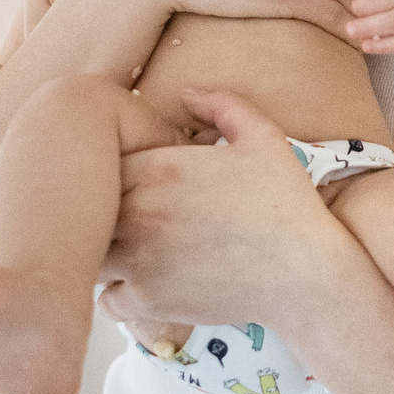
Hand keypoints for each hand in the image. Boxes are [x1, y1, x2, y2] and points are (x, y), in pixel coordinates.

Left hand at [98, 88, 358, 331]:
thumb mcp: (264, 140)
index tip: (141, 184)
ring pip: (91, 253)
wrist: (306, 274)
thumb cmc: (288, 206)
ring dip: (107, 252)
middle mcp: (138, 212)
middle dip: (105, 212)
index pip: (101, 163)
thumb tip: (187, 93)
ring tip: (137, 252)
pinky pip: (108, 298)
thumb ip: (223, 105)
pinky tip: (150, 283)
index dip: (117, 172)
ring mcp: (137, 259)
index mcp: (159, 167)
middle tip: (136, 219)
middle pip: (87, 208)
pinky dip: (122, 293)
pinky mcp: (145, 300)